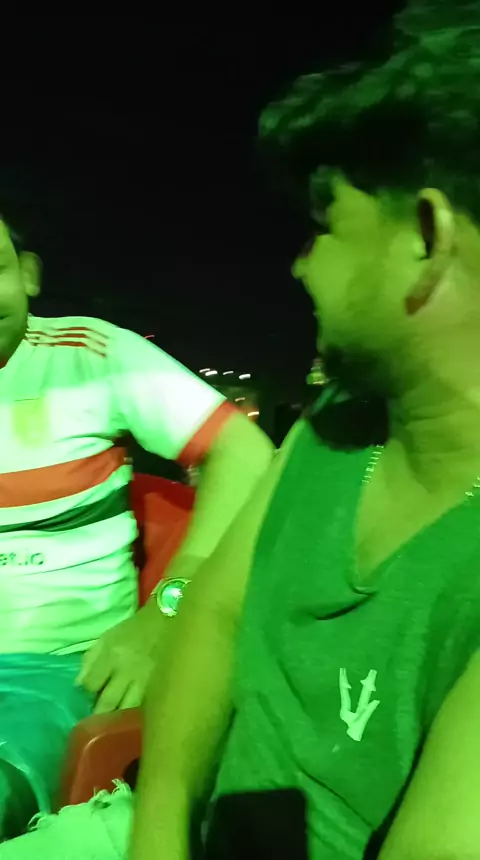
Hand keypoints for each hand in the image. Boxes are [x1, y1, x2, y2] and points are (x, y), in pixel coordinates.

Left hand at [76, 599, 164, 713]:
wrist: (167, 620)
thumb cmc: (134, 629)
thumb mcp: (107, 638)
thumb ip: (90, 660)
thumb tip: (79, 686)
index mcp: (111, 654)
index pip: (90, 685)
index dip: (86, 692)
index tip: (88, 695)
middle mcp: (127, 670)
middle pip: (107, 703)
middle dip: (98, 713)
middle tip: (95, 716)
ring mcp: (145, 681)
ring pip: (126, 710)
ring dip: (116, 718)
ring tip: (112, 720)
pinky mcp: (159, 686)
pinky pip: (142, 707)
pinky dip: (133, 712)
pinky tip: (129, 714)